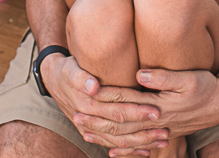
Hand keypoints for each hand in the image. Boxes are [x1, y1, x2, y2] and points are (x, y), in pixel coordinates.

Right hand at [41, 53, 168, 155]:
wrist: (52, 79)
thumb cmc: (65, 70)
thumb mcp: (70, 68)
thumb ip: (81, 77)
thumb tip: (94, 86)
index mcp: (88, 103)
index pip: (118, 106)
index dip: (137, 109)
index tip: (156, 110)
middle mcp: (90, 119)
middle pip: (121, 126)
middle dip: (144, 128)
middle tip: (165, 129)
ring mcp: (91, 128)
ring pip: (119, 140)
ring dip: (141, 142)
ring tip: (162, 141)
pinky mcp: (93, 131)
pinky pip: (112, 144)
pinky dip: (128, 150)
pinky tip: (145, 152)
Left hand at [72, 68, 218, 146]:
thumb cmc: (206, 86)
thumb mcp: (188, 77)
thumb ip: (162, 76)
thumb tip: (139, 73)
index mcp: (158, 105)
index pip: (125, 100)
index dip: (105, 96)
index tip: (86, 92)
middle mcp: (156, 120)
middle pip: (121, 122)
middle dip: (98, 119)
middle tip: (76, 115)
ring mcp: (159, 130)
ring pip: (127, 136)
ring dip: (105, 134)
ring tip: (85, 131)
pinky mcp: (163, 133)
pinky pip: (139, 145)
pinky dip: (124, 149)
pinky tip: (111, 150)